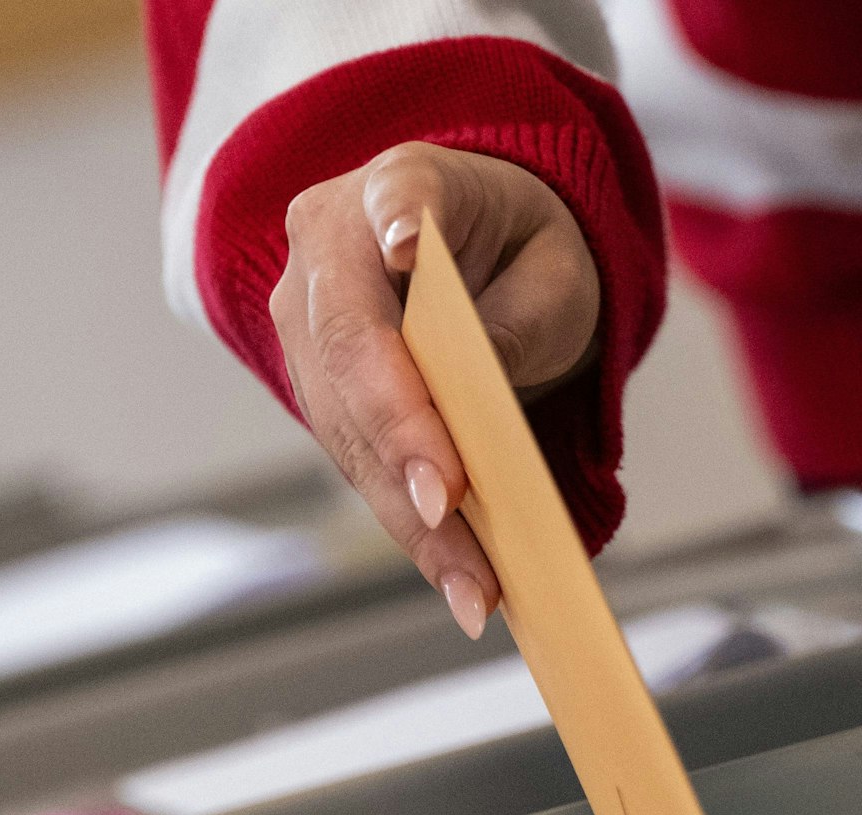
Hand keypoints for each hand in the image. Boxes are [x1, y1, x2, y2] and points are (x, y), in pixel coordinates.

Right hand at [270, 142, 600, 637]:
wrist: (471, 249)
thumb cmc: (522, 249)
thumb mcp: (558, 267)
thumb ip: (523, 317)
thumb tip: (476, 399)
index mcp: (397, 182)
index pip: (394, 200)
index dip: (398, 224)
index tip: (414, 248)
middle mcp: (326, 246)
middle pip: (351, 346)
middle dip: (400, 435)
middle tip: (447, 506)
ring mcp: (304, 320)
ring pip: (344, 422)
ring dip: (406, 510)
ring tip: (475, 586)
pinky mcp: (313, 388)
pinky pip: (356, 460)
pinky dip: (410, 524)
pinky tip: (458, 581)